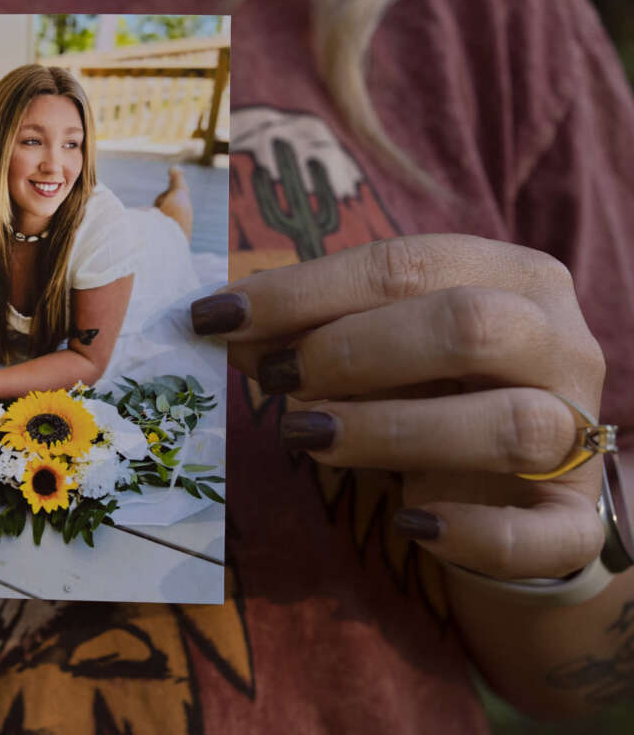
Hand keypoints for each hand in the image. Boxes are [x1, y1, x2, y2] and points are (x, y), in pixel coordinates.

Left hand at [192, 235, 606, 580]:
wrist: (503, 482)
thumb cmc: (427, 389)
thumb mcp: (370, 346)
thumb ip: (305, 331)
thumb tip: (226, 323)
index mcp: (510, 275)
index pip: (407, 264)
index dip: (303, 290)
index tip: (218, 316)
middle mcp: (560, 341)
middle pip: (470, 326)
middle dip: (353, 350)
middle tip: (275, 377)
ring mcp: (580, 431)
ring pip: (508, 425)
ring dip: (391, 431)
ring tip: (305, 435)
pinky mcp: (574, 520)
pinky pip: (540, 536)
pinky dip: (471, 534)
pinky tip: (408, 522)